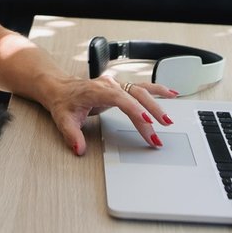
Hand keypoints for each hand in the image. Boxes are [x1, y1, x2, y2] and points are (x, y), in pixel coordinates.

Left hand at [44, 74, 178, 155]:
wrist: (60, 88)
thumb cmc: (63, 102)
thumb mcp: (63, 120)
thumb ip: (72, 135)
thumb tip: (79, 148)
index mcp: (97, 90)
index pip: (121, 99)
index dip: (134, 110)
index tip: (146, 122)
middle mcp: (110, 84)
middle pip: (136, 95)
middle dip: (151, 113)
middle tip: (160, 132)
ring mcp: (117, 84)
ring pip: (142, 90)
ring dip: (157, 104)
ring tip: (169, 118)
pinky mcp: (121, 87)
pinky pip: (142, 87)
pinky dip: (157, 91)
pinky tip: (171, 94)